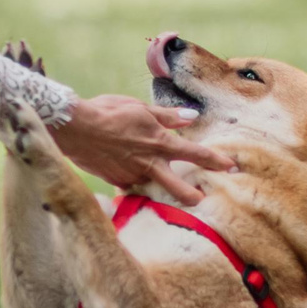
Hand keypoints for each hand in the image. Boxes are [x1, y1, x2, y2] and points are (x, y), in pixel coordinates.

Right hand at [52, 94, 235, 205]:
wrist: (75, 127)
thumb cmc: (108, 111)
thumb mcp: (140, 108)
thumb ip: (167, 116)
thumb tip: (191, 117)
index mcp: (159, 142)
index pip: (195, 153)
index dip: (216, 160)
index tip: (231, 166)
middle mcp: (149, 163)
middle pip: (178, 187)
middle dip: (192, 196)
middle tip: (202, 199)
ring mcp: (132, 176)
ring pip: (151, 184)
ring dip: (155, 182)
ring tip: (151, 174)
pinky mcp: (115, 181)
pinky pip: (129, 183)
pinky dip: (130, 177)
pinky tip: (124, 168)